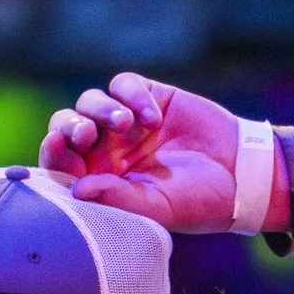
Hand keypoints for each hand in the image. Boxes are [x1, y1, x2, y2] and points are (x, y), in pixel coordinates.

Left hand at [41, 72, 248, 233]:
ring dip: (101, 110)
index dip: (53, 153)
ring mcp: (126, 122)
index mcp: (99, 182)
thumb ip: (118, 199)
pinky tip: (153, 117)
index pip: (62, 164)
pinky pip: (125, 85)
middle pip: (68, 127)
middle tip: (85, 134)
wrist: (240, 175)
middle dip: (70, 126)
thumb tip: (76, 190)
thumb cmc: (197, 202)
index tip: (55, 145)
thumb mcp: (157, 208)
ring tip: (126, 126)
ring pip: (91, 102)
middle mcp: (106, 151)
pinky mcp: (149, 96)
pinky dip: (133, 96)